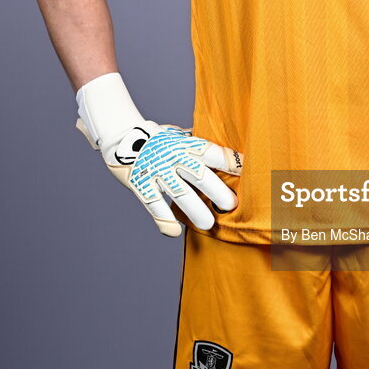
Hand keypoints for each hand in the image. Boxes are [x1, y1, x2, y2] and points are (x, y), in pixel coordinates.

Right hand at [75, 73, 242, 237]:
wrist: (121, 135)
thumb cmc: (158, 138)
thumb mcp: (179, 136)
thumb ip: (198, 147)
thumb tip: (227, 154)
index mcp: (186, 144)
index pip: (212, 153)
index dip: (230, 163)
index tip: (246, 173)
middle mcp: (173, 157)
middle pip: (199, 175)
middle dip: (217, 191)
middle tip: (231, 205)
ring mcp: (157, 172)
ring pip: (179, 193)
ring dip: (195, 210)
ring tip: (209, 224)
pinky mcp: (141, 184)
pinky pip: (154, 205)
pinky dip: (164, 220)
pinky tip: (175, 232)